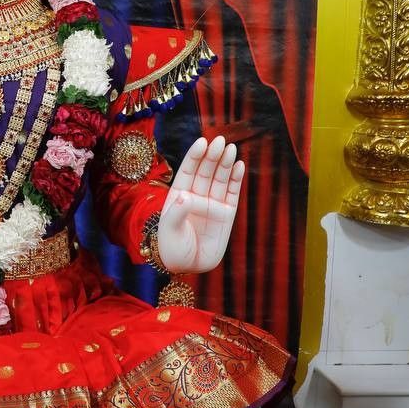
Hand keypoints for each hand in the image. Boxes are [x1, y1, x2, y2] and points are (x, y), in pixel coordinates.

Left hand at [157, 135, 243, 272]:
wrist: (187, 267)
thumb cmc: (172, 248)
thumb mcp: (169, 229)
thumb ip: (177, 212)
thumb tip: (186, 196)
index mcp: (179, 194)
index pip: (188, 170)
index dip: (195, 156)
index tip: (202, 142)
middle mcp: (197, 196)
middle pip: (206, 171)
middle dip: (212, 156)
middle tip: (221, 141)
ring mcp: (212, 204)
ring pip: (220, 179)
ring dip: (225, 164)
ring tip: (231, 149)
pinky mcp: (226, 215)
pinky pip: (232, 194)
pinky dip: (236, 180)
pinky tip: (239, 166)